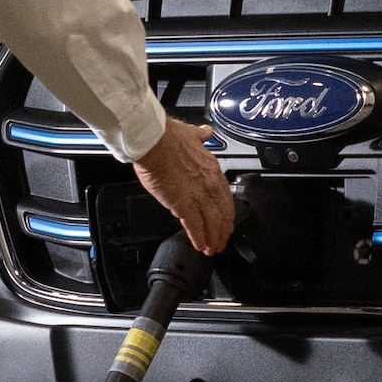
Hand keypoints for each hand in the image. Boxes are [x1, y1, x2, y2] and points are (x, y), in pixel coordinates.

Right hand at [131, 121, 237, 257]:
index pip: (225, 197)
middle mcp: (209, 184)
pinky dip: (198, 237)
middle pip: (222, 213)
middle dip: (222, 230)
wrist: (154, 140)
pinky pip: (195, 226)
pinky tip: (199, 245)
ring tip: (211, 248)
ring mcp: (198, 195)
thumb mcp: (191, 133)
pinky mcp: (183, 204)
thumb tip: (205, 133)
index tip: (226, 221)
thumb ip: (199, 136)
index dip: (227, 212)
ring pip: (212, 222)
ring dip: (212, 238)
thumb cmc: (167, 136)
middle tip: (221, 241)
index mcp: (212, 169)